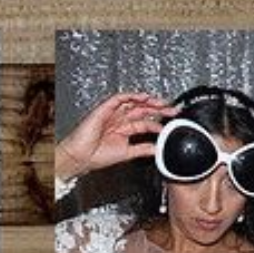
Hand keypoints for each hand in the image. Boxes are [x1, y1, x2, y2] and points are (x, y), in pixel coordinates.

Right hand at [56, 92, 175, 181]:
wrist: (81, 156)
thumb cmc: (96, 156)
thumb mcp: (127, 153)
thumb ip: (143, 149)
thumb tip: (158, 149)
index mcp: (124, 130)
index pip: (145, 122)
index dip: (158, 122)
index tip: (169, 124)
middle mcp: (119, 120)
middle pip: (142, 110)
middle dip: (158, 109)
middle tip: (172, 110)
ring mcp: (112, 113)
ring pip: (133, 102)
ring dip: (148, 101)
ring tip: (161, 102)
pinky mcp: (104, 108)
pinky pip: (119, 97)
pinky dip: (131, 96)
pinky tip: (143, 97)